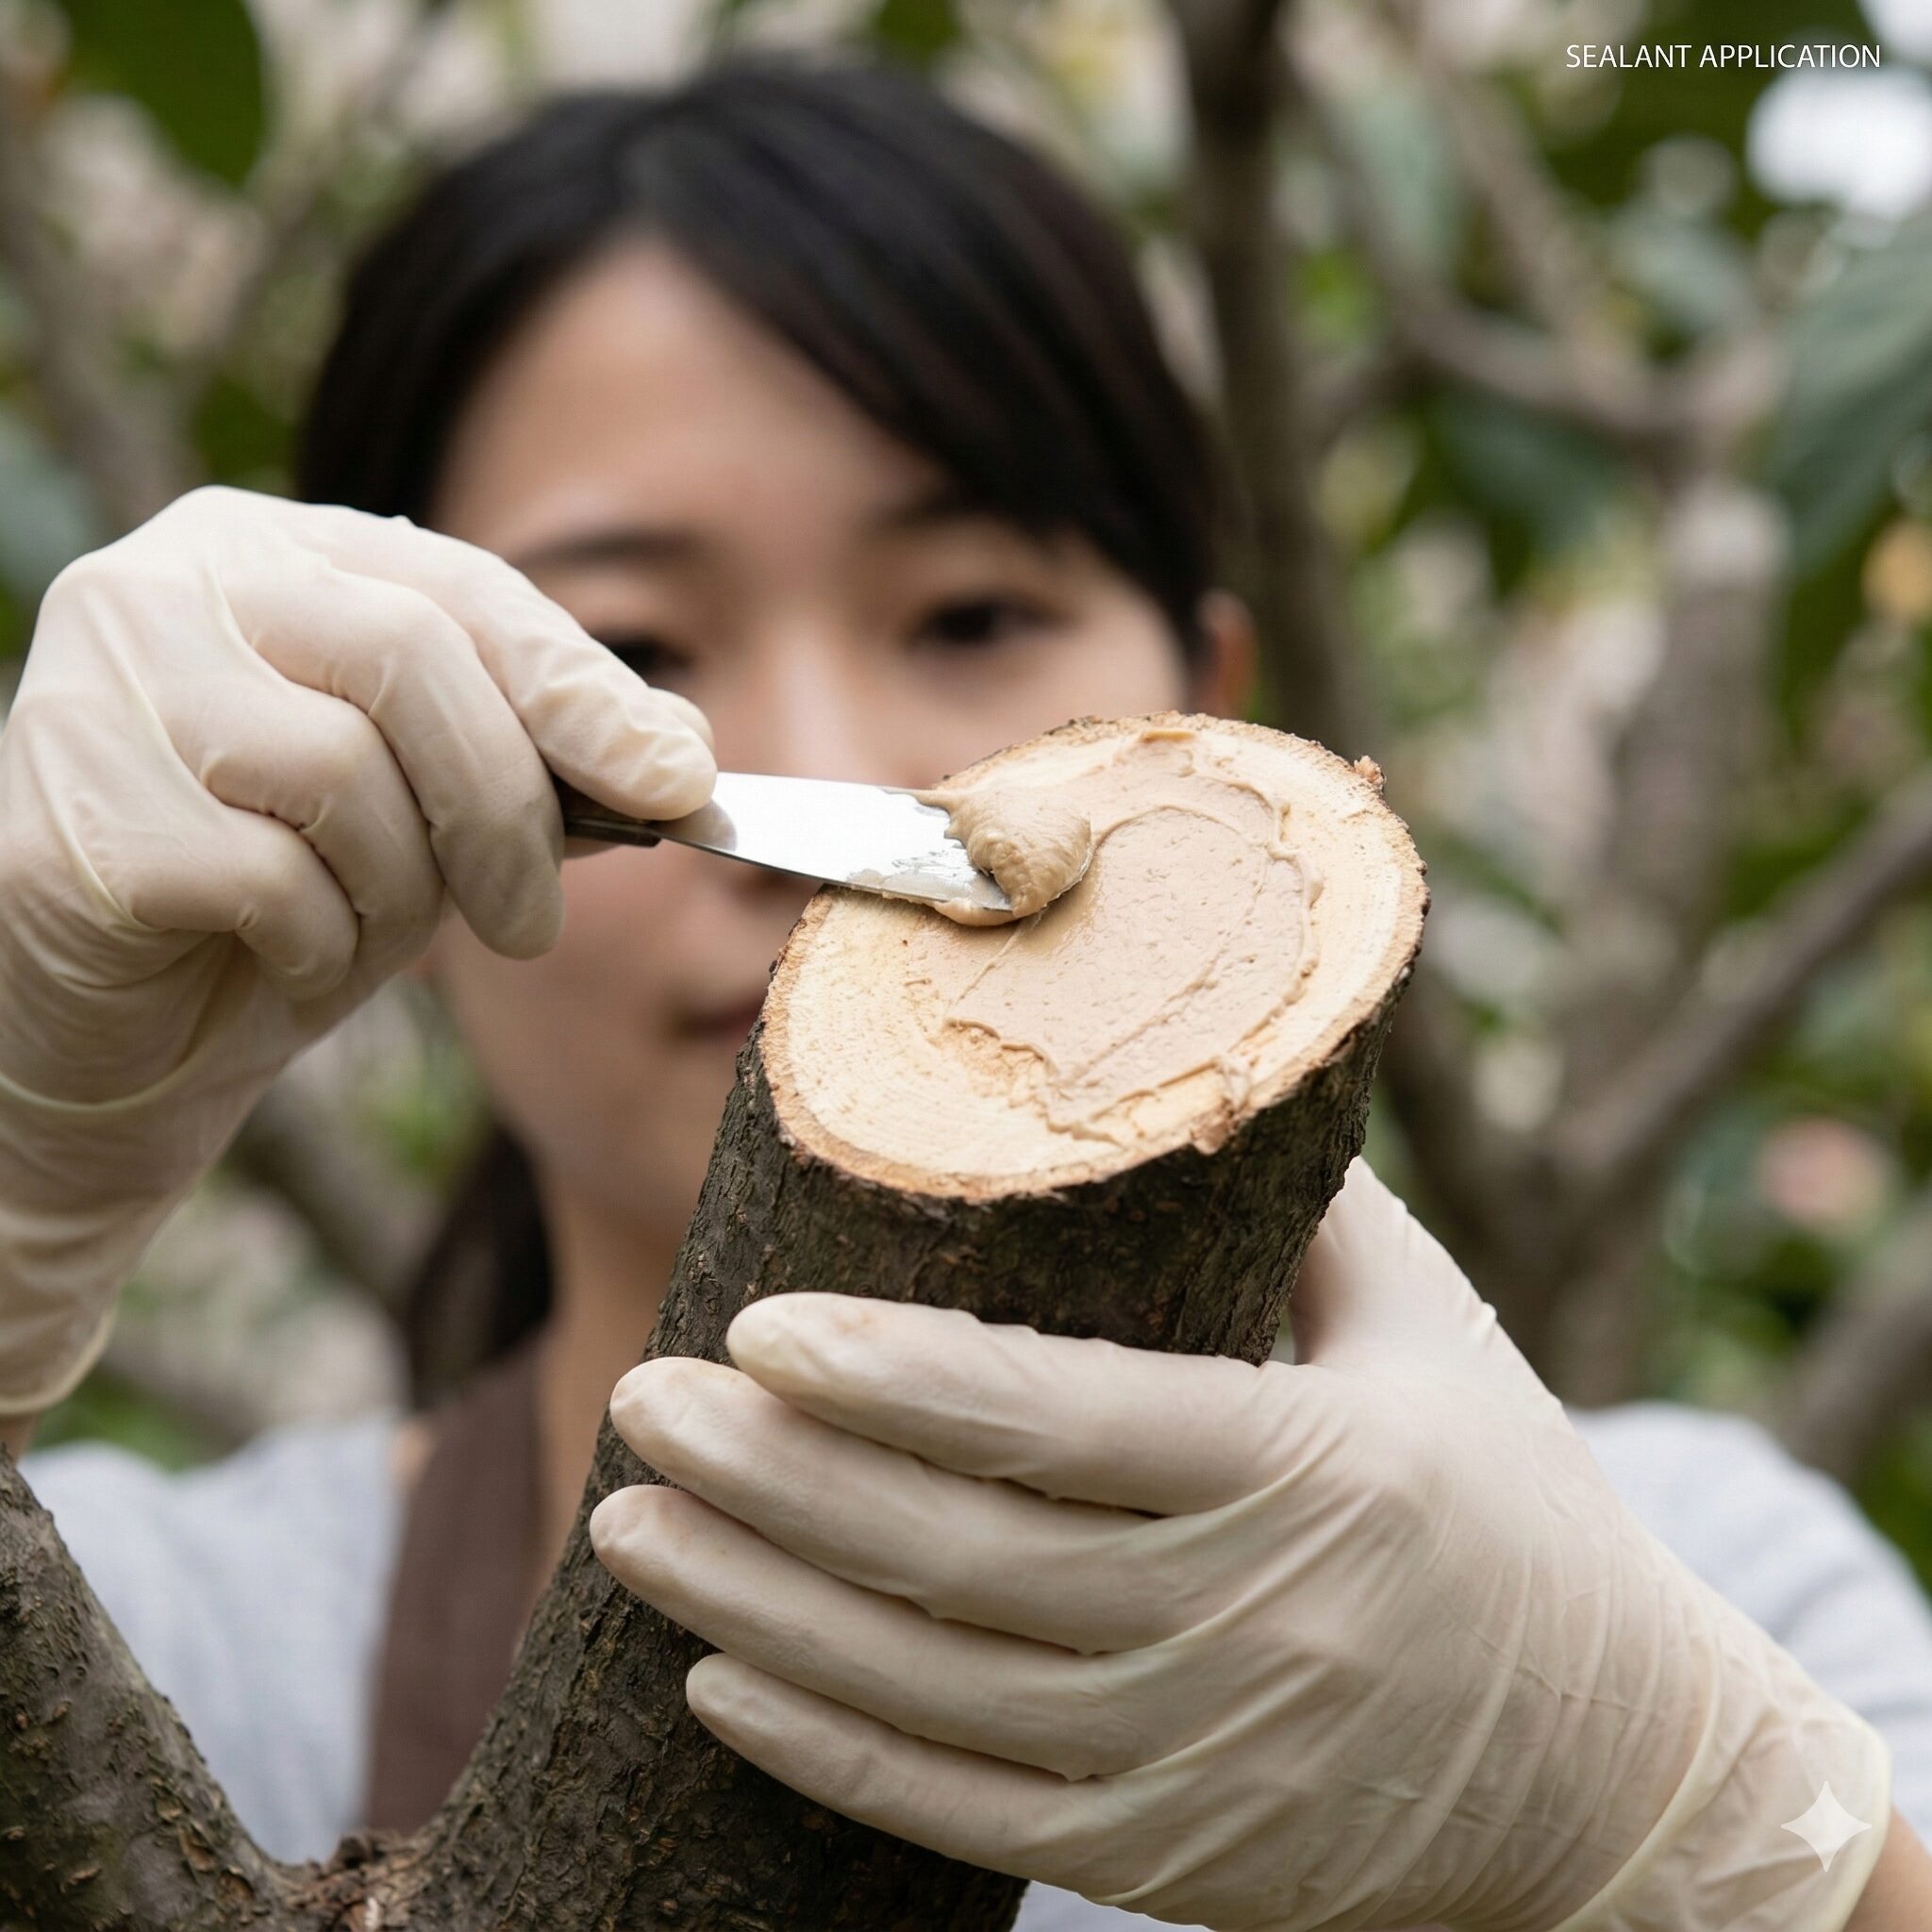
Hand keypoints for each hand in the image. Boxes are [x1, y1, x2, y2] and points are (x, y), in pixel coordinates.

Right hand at [0, 485, 713, 1414]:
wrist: (119, 1045)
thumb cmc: (282, 909)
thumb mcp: (431, 822)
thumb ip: (536, 765)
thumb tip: (676, 750)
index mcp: (264, 552)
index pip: (458, 588)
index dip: (580, 689)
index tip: (679, 780)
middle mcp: (165, 585)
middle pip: (409, 657)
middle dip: (507, 807)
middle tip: (533, 924)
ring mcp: (98, 689)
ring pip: (341, 768)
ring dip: (397, 891)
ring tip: (359, 934)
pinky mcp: (74, 814)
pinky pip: (265, 878)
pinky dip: (314, 947)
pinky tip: (277, 962)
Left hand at [592, 1159, 1891, 1931]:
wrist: (1624, 1778)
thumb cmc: (1519, 1511)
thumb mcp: (1435, 1335)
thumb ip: (1304, 1201)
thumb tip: (1164, 1058)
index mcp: (1314, 1474)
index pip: (1066, 1422)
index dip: (897, 1380)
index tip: (755, 1327)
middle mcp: (1248, 1629)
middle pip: (961, 1557)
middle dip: (775, 1479)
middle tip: (640, 1396)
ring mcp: (1202, 1763)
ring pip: (932, 1691)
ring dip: (759, 1606)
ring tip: (627, 1521)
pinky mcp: (1171, 1854)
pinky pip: (966, 1814)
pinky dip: (829, 1749)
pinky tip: (718, 1676)